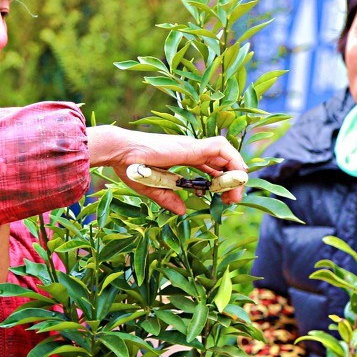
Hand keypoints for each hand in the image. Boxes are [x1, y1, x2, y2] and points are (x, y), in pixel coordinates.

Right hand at [85, 126, 246, 214]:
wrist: (120, 153)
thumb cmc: (131, 168)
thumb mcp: (154, 189)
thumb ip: (169, 199)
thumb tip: (182, 211)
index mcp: (183, 156)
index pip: (211, 165)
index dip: (221, 180)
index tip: (224, 198)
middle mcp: (191, 149)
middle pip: (222, 161)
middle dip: (233, 180)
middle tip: (233, 200)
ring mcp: (192, 146)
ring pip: (226, 153)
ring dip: (236, 172)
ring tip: (236, 192)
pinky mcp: (192, 146)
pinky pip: (221, 148)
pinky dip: (233, 161)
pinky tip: (234, 178)